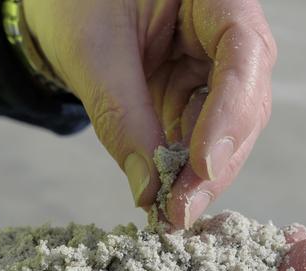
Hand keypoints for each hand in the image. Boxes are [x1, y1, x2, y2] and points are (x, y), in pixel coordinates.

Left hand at [23, 0, 276, 227]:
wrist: (61, 3)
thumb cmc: (74, 1)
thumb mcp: (92, 51)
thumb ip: (122, 116)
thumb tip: (149, 192)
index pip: (243, 53)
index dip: (229, 113)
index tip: (203, 166)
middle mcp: (227, 33)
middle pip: (245, 103)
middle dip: (214, 164)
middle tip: (182, 212)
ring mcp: (214, 69)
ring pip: (227, 132)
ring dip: (200, 178)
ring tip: (171, 214)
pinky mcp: (194, 96)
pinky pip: (198, 139)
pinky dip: (183, 171)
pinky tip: (168, 199)